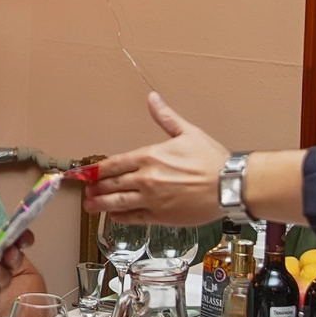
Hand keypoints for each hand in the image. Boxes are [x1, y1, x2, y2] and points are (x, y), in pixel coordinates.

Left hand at [82, 92, 229, 226]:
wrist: (230, 185)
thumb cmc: (212, 160)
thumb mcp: (188, 132)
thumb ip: (166, 117)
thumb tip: (153, 98)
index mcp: (150, 157)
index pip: (114, 163)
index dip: (97, 169)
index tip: (87, 172)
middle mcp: (146, 178)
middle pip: (111, 183)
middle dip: (96, 187)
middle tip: (86, 190)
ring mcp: (151, 199)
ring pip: (117, 202)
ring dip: (100, 203)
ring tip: (90, 205)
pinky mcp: (160, 217)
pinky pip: (134, 218)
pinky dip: (120, 217)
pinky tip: (114, 216)